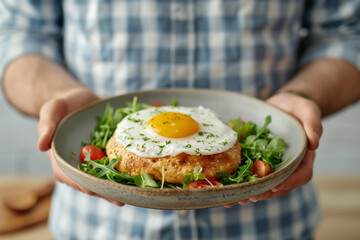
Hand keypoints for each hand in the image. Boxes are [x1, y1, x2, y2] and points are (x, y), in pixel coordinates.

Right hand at [37, 88, 123, 205]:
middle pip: (90, 182)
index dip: (82, 185)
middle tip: (122, 198)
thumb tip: (41, 146)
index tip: (96, 191)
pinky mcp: (106, 153)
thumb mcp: (51, 111)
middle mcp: (78, 164)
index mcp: (62, 160)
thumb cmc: (60, 106)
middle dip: (105, 191)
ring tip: (134, 191)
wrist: (77, 100)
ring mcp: (93, 160)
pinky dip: (125, 169)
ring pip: (105, 176)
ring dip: (117, 184)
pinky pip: (115, 163)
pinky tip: (139, 174)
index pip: (70, 178)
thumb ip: (46, 126)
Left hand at [226, 92, 321, 206]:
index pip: (301, 175)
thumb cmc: (297, 107)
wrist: (281, 105)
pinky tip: (226, 186)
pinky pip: (249, 173)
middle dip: (264, 193)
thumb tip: (315, 143)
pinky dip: (239, 182)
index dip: (290, 182)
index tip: (276, 186)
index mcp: (303, 156)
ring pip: (263, 184)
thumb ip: (312, 123)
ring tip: (234, 198)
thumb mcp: (307, 109)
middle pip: (279, 185)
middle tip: (249, 197)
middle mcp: (287, 165)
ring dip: (249, 192)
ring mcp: (271, 164)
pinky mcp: (257, 160)